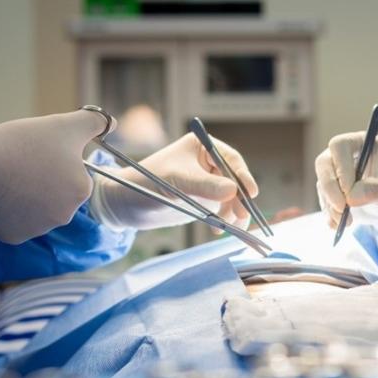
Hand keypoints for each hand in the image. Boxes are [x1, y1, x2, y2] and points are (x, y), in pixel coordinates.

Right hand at [0, 109, 108, 243]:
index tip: (37, 152)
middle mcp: (64, 216)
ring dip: (26, 195)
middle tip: (21, 163)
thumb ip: (94, 123)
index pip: (72, 173)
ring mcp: (39, 230)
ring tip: (7, 176)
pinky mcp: (14, 236)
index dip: (55, 159)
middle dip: (42, 180)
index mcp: (81, 191)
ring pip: (36, 208)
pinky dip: (8, 209)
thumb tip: (112, 123)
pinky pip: (15, 221)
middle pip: (55, 193)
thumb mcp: (64, 125)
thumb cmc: (22, 144)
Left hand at [90, 133, 257, 230]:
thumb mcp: (177, 182)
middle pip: (235, 180)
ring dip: (234, 213)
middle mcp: (207, 163)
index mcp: (201, 147)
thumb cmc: (147, 183)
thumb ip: (205, 186)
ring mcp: (206, 183)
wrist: (127, 203)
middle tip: (241, 215)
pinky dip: (224, 220)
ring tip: (230, 226)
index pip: (231, 160)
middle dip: (240, 199)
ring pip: (231, 198)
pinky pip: (221, 210)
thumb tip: (234, 190)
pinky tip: (219, 230)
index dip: (242, 176)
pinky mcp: (202, 202)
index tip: (251, 193)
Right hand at [314, 131, 377, 241]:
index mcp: (359, 143)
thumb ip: (373, 190)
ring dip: (332, 206)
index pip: (339, 146)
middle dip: (330, 189)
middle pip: (323, 164)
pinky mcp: (330, 192)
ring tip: (348, 222)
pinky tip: (339, 226)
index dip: (341, 167)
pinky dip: (329, 215)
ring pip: (322, 186)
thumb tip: (350, 198)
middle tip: (342, 209)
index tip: (348, 191)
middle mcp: (343, 155)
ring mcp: (334, 174)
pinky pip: (323, 202)